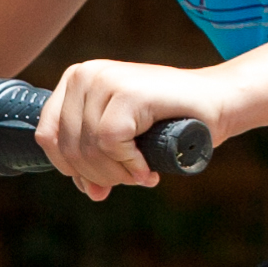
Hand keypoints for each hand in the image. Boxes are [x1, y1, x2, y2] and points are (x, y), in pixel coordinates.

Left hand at [38, 58, 238, 195]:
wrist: (220, 101)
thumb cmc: (172, 120)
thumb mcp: (123, 138)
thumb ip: (99, 158)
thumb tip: (88, 191)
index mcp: (75, 80)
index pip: (47, 135)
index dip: (70, 168)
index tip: (99, 181)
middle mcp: (84, 74)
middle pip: (68, 146)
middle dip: (99, 175)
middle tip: (130, 180)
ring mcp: (104, 79)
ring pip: (89, 147)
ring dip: (117, 174)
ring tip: (141, 175)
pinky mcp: (127, 92)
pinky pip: (110, 142)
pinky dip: (130, 164)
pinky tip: (148, 169)